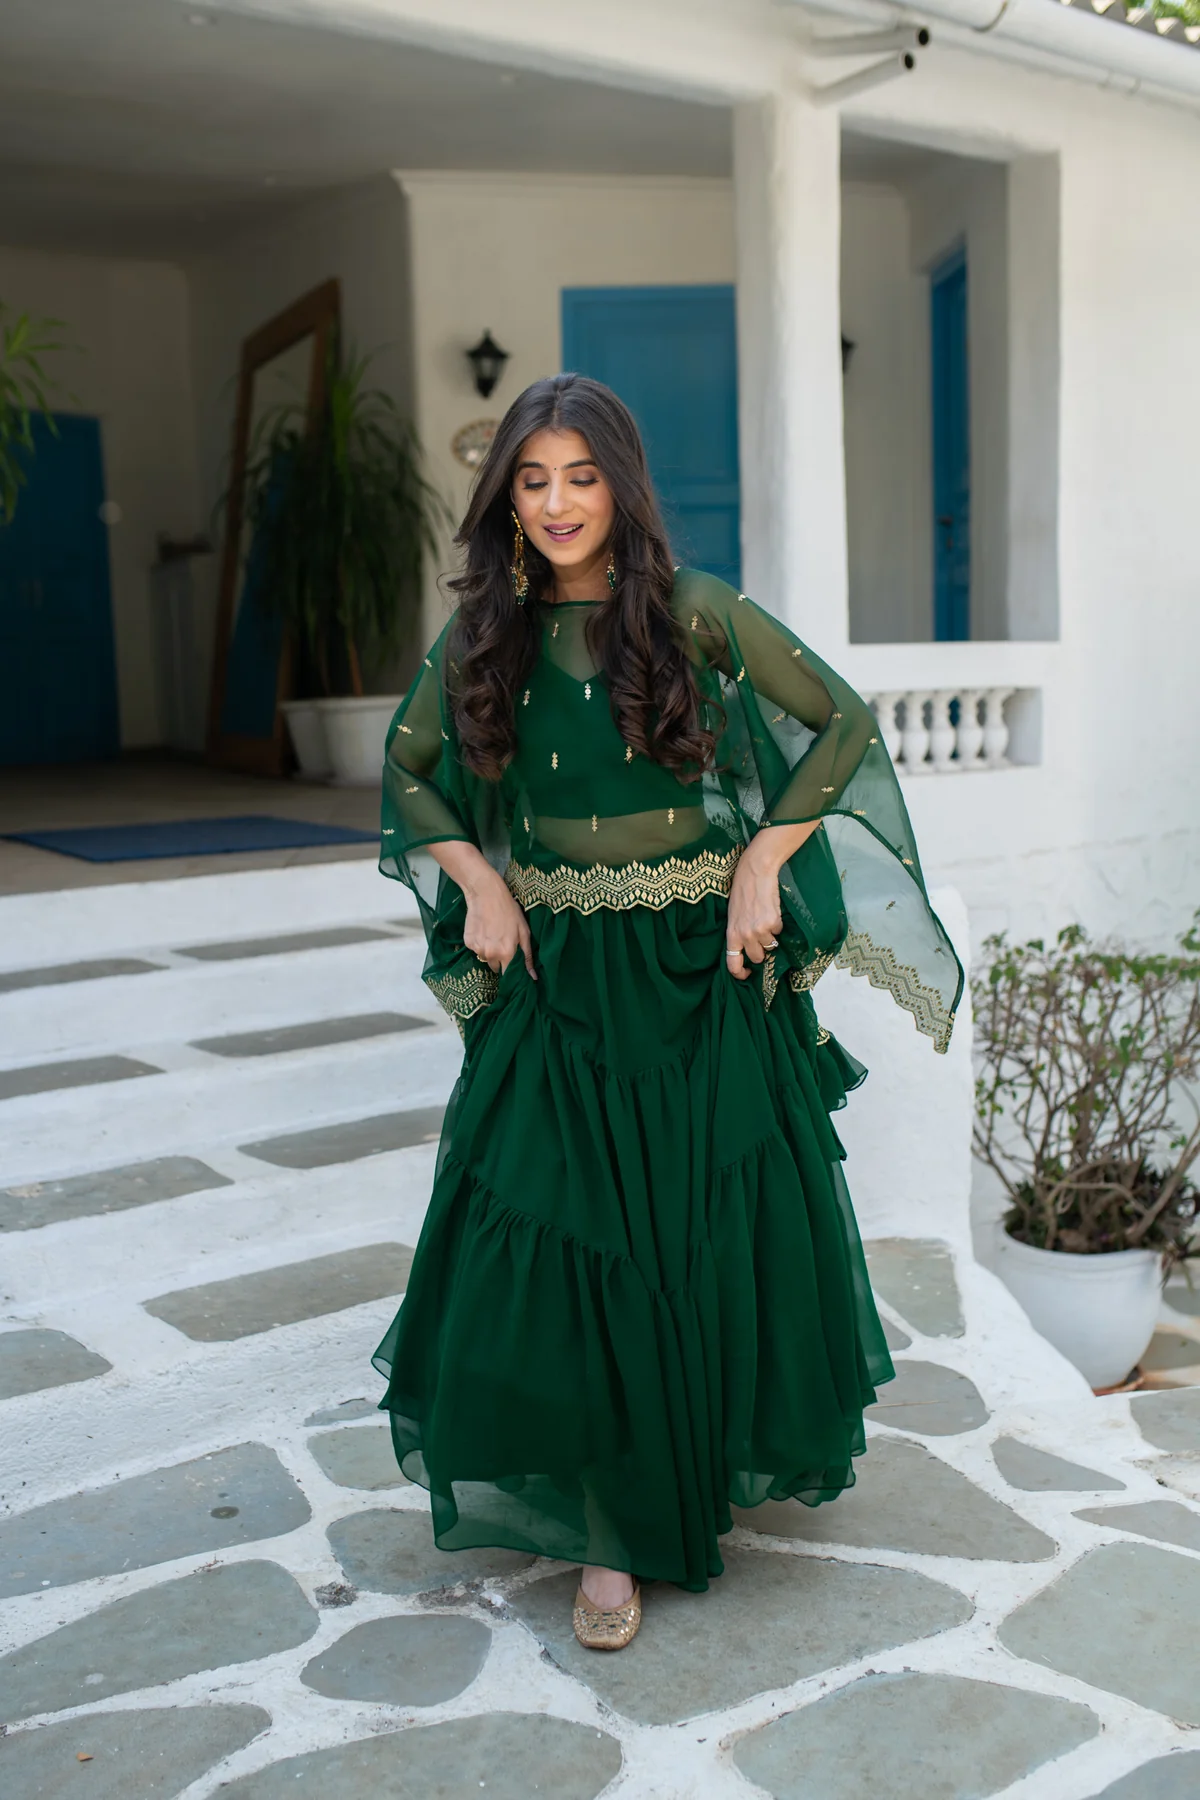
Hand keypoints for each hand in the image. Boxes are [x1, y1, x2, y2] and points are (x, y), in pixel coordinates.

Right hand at [462, 865, 536, 978]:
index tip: (510, 964)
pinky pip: (475, 949)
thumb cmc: (509, 910)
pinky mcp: (467, 942)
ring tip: (492, 933)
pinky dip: (479, 943)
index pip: (506, 974)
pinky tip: (483, 930)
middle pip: (495, 967)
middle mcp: (490, 954)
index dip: (509, 970)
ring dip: (489, 950)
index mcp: (506, 953)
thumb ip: (527, 956)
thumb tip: (533, 977)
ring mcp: (477, 949)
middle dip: (499, 959)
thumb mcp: (524, 931)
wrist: (486, 893)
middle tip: (502, 942)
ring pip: (484, 958)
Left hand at [725, 844, 782, 980]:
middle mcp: (745, 935)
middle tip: (761, 936)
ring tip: (765, 919)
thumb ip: (738, 932)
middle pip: (758, 958)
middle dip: (761, 950)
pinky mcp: (774, 922)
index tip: (747, 974)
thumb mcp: (733, 914)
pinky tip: (771, 911)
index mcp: (732, 934)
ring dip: (771, 936)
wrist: (755, 871)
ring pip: (771, 945)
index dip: (740, 973)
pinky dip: (778, 924)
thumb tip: (747, 948)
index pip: (733, 963)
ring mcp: (760, 930)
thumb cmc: (741, 890)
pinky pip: (779, 931)